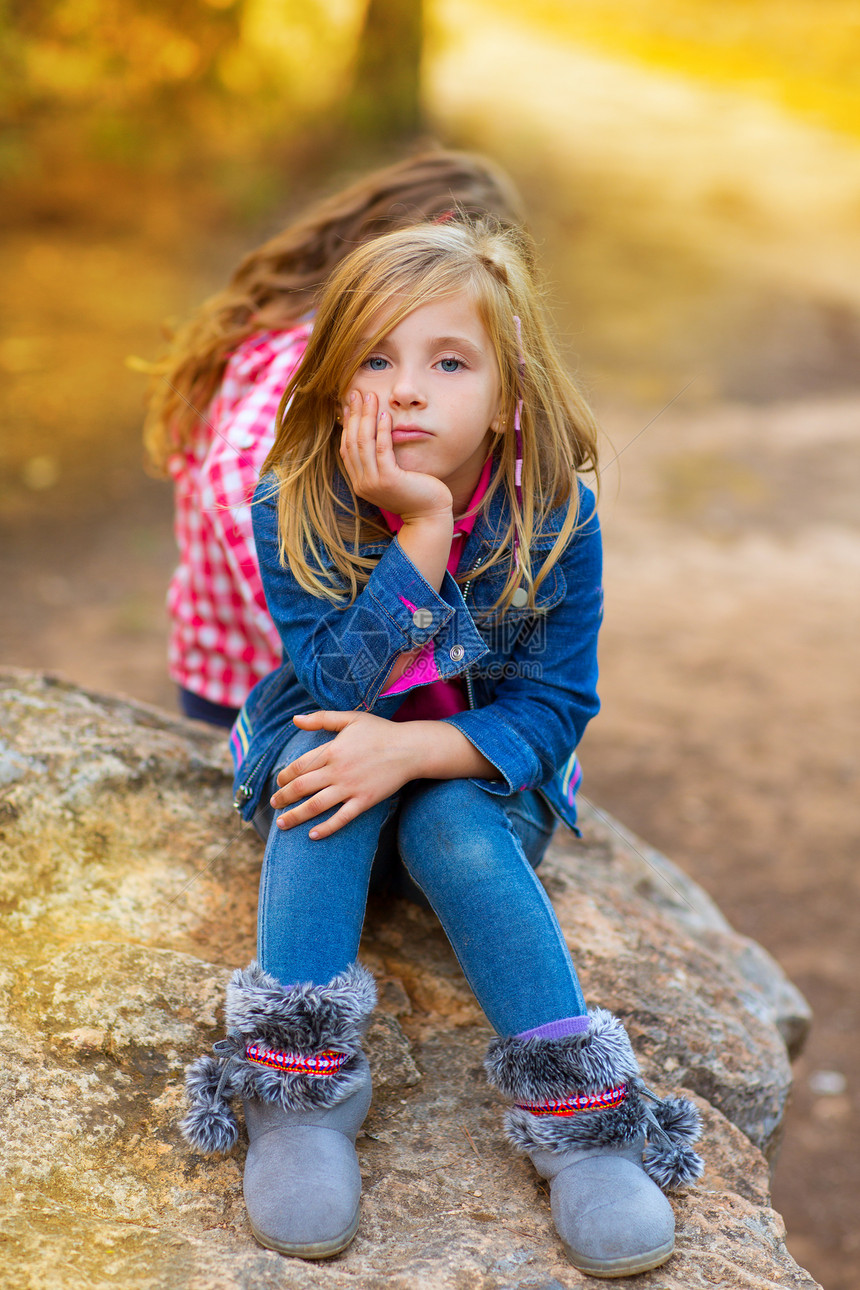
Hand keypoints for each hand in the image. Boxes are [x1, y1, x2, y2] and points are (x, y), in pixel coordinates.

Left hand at [270, 710, 421, 838]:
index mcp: (331, 750)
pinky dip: (326, 828)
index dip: (284, 776)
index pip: (298, 767)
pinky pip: (341, 818)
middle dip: (283, 798)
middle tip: (274, 804)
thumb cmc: (380, 731)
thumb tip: (295, 719)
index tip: (279, 783)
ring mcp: (350, 788)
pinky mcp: (364, 801)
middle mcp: (337, 771)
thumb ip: (321, 718)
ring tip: (282, 824)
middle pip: (301, 788)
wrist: (410, 748)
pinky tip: (313, 835)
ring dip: (295, 816)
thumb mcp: (350, 718)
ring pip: (315, 806)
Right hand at [339, 390, 451, 520]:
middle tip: (357, 393)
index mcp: (359, 482)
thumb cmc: (415, 493)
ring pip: (364, 443)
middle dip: (355, 415)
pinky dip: (382, 430)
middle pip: (353, 442)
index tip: (350, 405)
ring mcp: (373, 483)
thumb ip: (380, 461)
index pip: (347, 448)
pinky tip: (385, 414)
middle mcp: (362, 483)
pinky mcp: (388, 480)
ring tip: (370, 397)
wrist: (429, 516)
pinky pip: (382, 450)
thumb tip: (375, 436)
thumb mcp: (391, 476)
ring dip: (367, 417)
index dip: (348, 424)